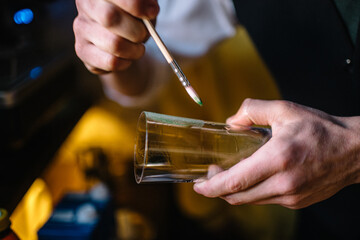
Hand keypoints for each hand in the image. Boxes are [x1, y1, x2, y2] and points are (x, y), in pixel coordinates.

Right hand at [73, 0, 158, 73]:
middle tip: (145, 35)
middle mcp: (86, 6)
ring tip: (138, 48)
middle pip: (111, 18)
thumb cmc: (134, 18)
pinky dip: (126, 62)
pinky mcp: (82, 50)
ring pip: (114, 44)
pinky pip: (111, 61)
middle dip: (136, 30)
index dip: (136, 5)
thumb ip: (147, 4)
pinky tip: (126, 58)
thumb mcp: (144, 6)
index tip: (152, 12)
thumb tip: (151, 10)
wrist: (123, 42)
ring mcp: (81, 29)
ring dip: (134, 50)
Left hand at [194, 99, 359, 208]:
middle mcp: (284, 182)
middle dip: (218, 189)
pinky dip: (253, 192)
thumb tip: (230, 122)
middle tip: (210, 176)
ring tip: (231, 174)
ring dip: (235, 191)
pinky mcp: (296, 201)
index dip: (211, 187)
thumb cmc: (321, 130)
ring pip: (251, 201)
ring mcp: (291, 196)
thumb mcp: (285, 110)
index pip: (235, 182)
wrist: (354, 151)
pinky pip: (265, 200)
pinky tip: (253, 178)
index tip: (198, 185)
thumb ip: (252, 110)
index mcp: (278, 159)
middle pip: (238, 197)